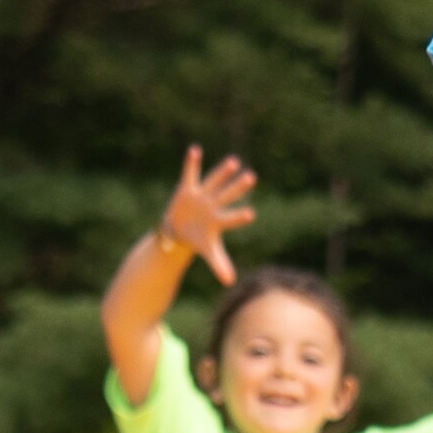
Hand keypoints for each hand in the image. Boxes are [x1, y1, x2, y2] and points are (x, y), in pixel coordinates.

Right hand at [162, 148, 256, 281]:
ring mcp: (202, 195)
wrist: (180, 229)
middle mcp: (213, 205)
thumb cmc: (198, 239)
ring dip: (222, 172)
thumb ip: (219, 264)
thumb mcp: (208, 251)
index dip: (239, 217)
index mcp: (218, 221)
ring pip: (214, 182)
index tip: (251, 215)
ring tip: (234, 161)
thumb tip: (230, 282)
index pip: (231, 219)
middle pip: (227, 195)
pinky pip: (190, 173)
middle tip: (252, 177)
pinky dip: (191, 163)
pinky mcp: (188, 188)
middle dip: (237, 188)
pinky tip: (195, 150)